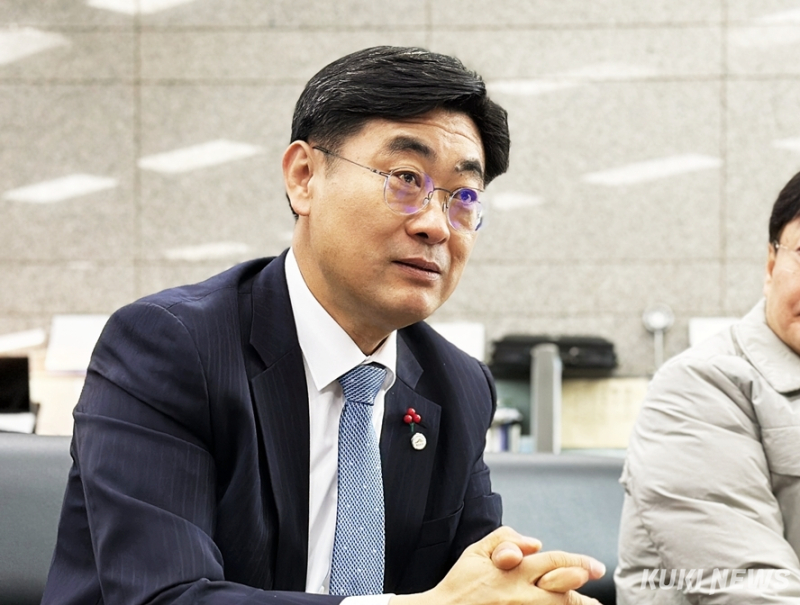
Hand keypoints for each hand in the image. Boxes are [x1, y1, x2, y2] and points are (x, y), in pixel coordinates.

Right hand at [390, 526, 604, 604]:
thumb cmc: (461, 583)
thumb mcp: (477, 551)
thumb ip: (506, 539)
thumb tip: (535, 542)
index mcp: (514, 571)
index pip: (554, 561)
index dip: (578, 562)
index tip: (595, 568)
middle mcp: (521, 594)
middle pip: (564, 590)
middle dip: (585, 589)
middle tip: (599, 590)